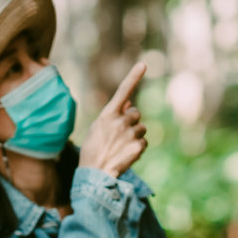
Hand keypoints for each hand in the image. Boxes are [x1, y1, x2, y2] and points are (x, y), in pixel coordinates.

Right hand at [80, 63, 147, 177]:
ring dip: (135, 136)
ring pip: (142, 129)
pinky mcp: (138, 146)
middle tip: (119, 136)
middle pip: (136, 114)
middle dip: (131, 122)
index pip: (123, 91)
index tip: (143, 64)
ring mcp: (130, 133)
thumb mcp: (98, 129)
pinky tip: (126, 155)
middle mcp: (120, 121)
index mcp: (107, 115)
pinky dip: (138, 149)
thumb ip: (113, 116)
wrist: (95, 174)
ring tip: (121, 148)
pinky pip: (144, 143)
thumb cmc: (93, 150)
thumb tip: (129, 104)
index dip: (133, 76)